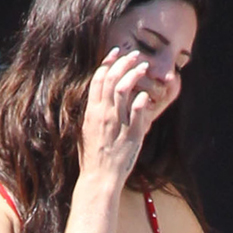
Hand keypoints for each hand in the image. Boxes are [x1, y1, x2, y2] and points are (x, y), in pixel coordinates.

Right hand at [80, 47, 155, 182]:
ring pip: (124, 89)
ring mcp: (117, 123)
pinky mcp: (131, 134)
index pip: (98, 78)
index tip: (116, 53)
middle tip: (135, 55)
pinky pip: (138, 110)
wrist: (99, 178)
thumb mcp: (87, 131)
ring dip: (135, 73)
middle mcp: (103, 114)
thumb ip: (94, 113)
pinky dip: (142, 98)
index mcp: (91, 111)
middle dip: (124, 62)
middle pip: (113, 78)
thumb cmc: (93, 157)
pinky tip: (146, 94)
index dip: (108, 62)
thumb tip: (100, 98)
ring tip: (144, 66)